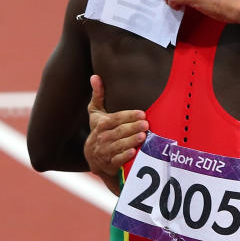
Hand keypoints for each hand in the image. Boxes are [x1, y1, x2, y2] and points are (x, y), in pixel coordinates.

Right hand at [84, 75, 148, 191]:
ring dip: (130, 141)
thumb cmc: (99, 130)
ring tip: (143, 136)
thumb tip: (95, 76)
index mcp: (100, 124)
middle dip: (132, 128)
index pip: (115, 119)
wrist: (93, 156)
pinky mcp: (109, 164)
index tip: (142, 114)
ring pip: (118, 146)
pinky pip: (117, 160)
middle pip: (118, 132)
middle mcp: (101, 138)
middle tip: (146, 124)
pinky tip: (134, 151)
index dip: (128, 116)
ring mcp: (104, 152)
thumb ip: (98, 95)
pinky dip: (125, 156)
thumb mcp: (96, 113)